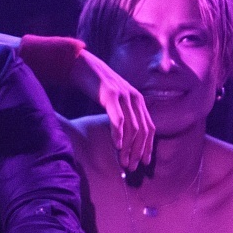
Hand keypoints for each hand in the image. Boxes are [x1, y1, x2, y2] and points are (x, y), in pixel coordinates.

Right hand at [74, 49, 154, 173]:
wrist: (82, 66)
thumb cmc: (97, 86)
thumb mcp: (115, 100)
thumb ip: (123, 114)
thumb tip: (125, 138)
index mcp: (138, 101)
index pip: (150, 128)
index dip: (148, 147)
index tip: (143, 162)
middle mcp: (135, 98)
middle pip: (143, 130)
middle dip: (138, 151)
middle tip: (131, 167)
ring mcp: (123, 95)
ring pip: (132, 127)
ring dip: (128, 147)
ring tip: (123, 161)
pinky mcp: (111, 94)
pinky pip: (118, 118)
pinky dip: (119, 133)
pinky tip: (117, 145)